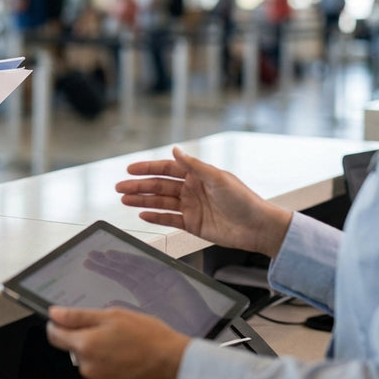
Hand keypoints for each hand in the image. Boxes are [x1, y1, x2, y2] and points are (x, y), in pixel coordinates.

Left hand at [47, 306, 188, 378]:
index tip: (64, 321)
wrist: (174, 364)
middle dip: (86, 339)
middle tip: (110, 332)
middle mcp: (87, 366)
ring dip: (99, 354)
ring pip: (89, 362)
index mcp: (85, 344)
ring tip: (123, 347)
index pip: (54, 335)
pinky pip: (101, 375)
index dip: (58, 325)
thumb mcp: (113, 315)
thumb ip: (78, 316)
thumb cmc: (149, 337)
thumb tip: (55, 314)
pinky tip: (125, 360)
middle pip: (75, 349)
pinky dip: (109, 367)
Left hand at [82, 249, 215, 336]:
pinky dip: (142, 263)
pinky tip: (127, 260)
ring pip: (138, 266)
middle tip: (92, 255)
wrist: (191, 338)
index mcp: (142, 292)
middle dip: (109, 262)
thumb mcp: (140, 319)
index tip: (90, 262)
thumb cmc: (169, 331)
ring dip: (122, 260)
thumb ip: (125, 308)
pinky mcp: (173, 278)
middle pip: (125, 269)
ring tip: (105, 255)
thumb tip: (105, 304)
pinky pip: (156, 268)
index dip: (105, 268)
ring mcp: (161, 280)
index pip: (120, 276)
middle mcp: (150, 283)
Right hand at [116, 146, 290, 256]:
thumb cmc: (244, 200)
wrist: (258, 227)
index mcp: (198, 175)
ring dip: (142, 201)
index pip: (167, 169)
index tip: (130, 169)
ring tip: (124, 201)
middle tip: (119, 188)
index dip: (147, 168)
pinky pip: (169, 219)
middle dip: (138, 186)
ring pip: (160, 202)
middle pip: (159, 186)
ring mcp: (191, 207)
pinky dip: (155, 217)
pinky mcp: (193, 224)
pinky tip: (142, 214)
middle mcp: (192, 189)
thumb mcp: (218, 178)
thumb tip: (174, 150)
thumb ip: (194, 166)